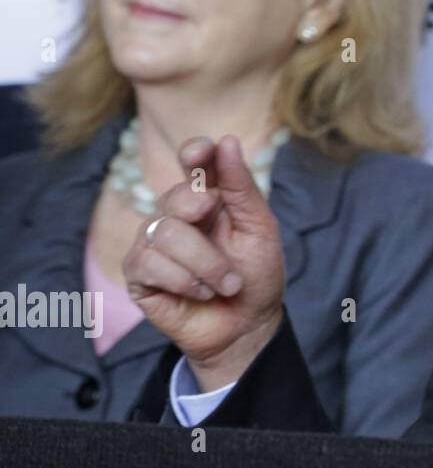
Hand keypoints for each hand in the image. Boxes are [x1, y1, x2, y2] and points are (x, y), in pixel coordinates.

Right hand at [123, 135, 285, 391]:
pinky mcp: (138, 273)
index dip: (194, 153)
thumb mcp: (259, 228)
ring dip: (206, 264)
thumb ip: (241, 187)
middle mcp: (176, 215)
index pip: (193, 163)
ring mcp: (153, 243)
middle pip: (176, 197)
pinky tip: (200, 293)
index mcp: (208, 198)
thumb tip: (226, 141)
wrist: (247, 326)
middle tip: (225, 240)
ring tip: (225, 284)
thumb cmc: (256, 275)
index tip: (201, 154)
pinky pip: (151, 262)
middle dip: (204, 218)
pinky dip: (185, 281)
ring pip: (166, 233)